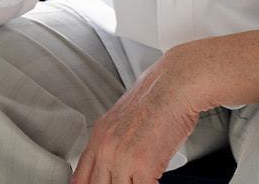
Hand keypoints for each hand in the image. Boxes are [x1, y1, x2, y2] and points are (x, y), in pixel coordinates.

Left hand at [72, 51, 204, 183]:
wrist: (177, 84)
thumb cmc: (160, 96)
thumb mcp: (125, 117)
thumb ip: (117, 141)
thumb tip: (120, 162)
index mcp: (100, 136)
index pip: (81, 177)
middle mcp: (106, 148)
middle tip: (128, 181)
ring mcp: (123, 158)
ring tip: (144, 180)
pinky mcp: (143, 165)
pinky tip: (155, 182)